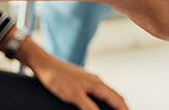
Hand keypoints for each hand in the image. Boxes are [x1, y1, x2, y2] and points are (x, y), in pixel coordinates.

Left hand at [9, 35, 127, 109]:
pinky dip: (105, 100)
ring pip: (107, 93)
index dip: (124, 109)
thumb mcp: (73, 95)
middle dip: (122, 107)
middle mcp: (96, 81)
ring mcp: (90, 81)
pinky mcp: (82, 82)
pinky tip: (100, 103)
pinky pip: (99, 92)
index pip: (117, 99)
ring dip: (114, 103)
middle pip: (115, 96)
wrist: (44, 63)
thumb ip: (88, 107)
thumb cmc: (56, 76)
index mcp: (97, 84)